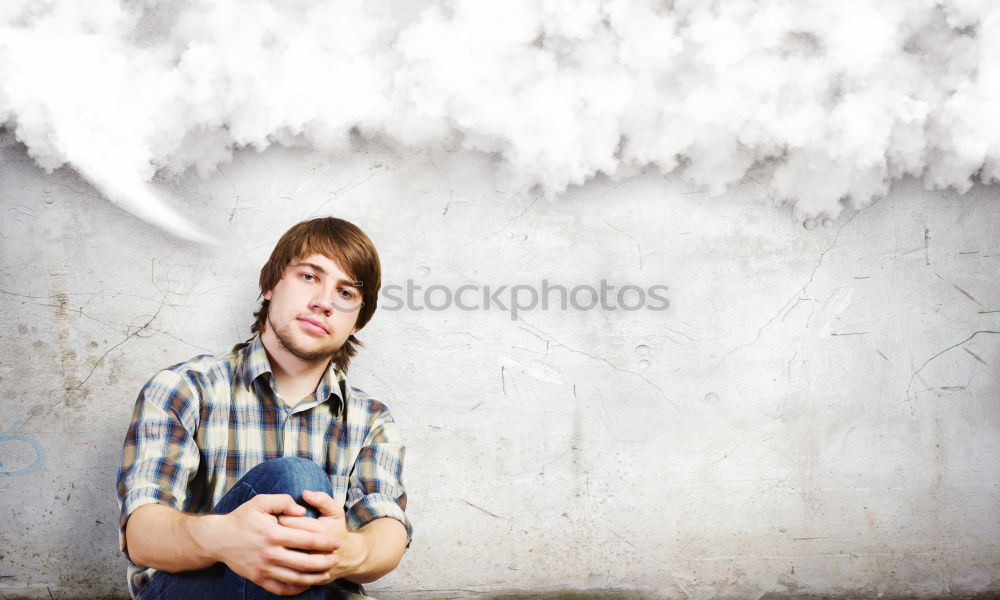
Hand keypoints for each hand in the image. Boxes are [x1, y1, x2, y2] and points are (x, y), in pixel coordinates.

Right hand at [200, 493, 340, 594]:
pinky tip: (305, 585)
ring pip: (294, 578)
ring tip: (326, 574)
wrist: (218, 539)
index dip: (324, 542)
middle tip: (336, 560)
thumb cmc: (242, 518)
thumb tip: (303, 511)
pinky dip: (294, 589)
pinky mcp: (257, 578)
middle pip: (304, 562)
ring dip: (313, 578)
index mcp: (273, 533)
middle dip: (324, 562)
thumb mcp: (261, 502)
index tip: (336, 543)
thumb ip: (284, 502)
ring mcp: (263, 569)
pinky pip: (279, 588)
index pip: (306, 540)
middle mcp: (270, 553)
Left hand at [277, 490, 365, 579]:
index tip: (276, 515)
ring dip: (275, 549)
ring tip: (273, 543)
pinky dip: (279, 567)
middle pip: (284, 539)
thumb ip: (322, 500)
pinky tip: (278, 560)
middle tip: (270, 528)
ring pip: (284, 558)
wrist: (348, 558)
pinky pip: (287, 575)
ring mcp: (310, 566)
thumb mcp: (335, 512)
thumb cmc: (337, 530)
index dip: (278, 516)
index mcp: (321, 530)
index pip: (290, 521)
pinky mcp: (307, 578)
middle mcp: (315, 549)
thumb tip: (305, 493)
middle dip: (274, 531)